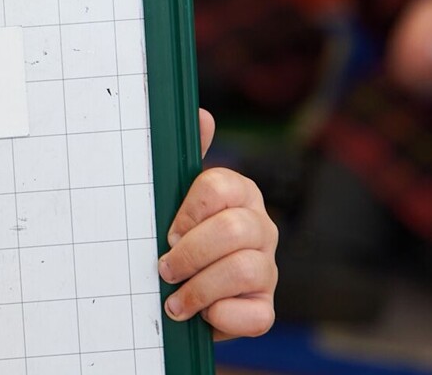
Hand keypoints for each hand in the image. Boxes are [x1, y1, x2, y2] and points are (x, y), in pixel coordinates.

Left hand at [160, 109, 276, 338]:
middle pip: (235, 230)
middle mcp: (261, 228)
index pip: (221, 186)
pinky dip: (222, 317)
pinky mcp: (264, 308)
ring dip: (200, 288)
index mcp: (239, 193)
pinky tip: (201, 315)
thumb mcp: (175, 195)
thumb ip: (186, 159)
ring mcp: (268, 269)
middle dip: (192, 252)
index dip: (190, 211)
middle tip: (163, 267)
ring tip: (173, 300)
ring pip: (247, 270)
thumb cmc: (178, 234)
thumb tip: (201, 114)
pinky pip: (255, 315)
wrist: (179, 288)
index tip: (168, 230)